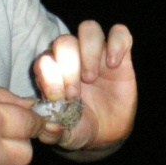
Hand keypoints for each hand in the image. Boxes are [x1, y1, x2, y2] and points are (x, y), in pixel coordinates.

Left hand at [32, 21, 136, 152]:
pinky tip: (115, 64)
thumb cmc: (79, 127)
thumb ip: (54, 132)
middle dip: (68, 66)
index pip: (44, 60)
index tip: (58, 97)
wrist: (106, 133)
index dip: (48, 75)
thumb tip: (50, 127)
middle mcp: (72, 57)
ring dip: (88, 51)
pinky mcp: (120, 54)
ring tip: (91, 78)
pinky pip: (120, 33)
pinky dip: (117, 43)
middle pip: (65, 41)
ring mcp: (96, 53)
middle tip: (75, 94)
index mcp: (53, 73)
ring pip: (89, 29)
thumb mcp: (66, 135)